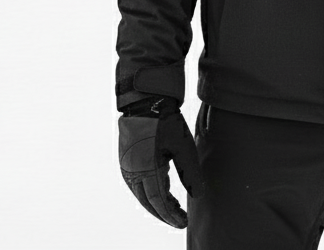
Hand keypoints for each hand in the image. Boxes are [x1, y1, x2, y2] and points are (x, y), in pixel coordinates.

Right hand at [119, 99, 204, 228]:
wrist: (146, 101)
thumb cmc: (167, 122)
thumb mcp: (183, 146)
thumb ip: (190, 172)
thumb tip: (198, 195)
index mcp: (147, 169)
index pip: (160, 202)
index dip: (172, 215)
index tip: (184, 222)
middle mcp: (133, 172)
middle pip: (149, 203)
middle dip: (164, 214)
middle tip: (179, 220)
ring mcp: (126, 167)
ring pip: (141, 196)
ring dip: (155, 206)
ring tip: (171, 211)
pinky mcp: (125, 161)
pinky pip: (136, 185)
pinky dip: (148, 194)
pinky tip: (158, 195)